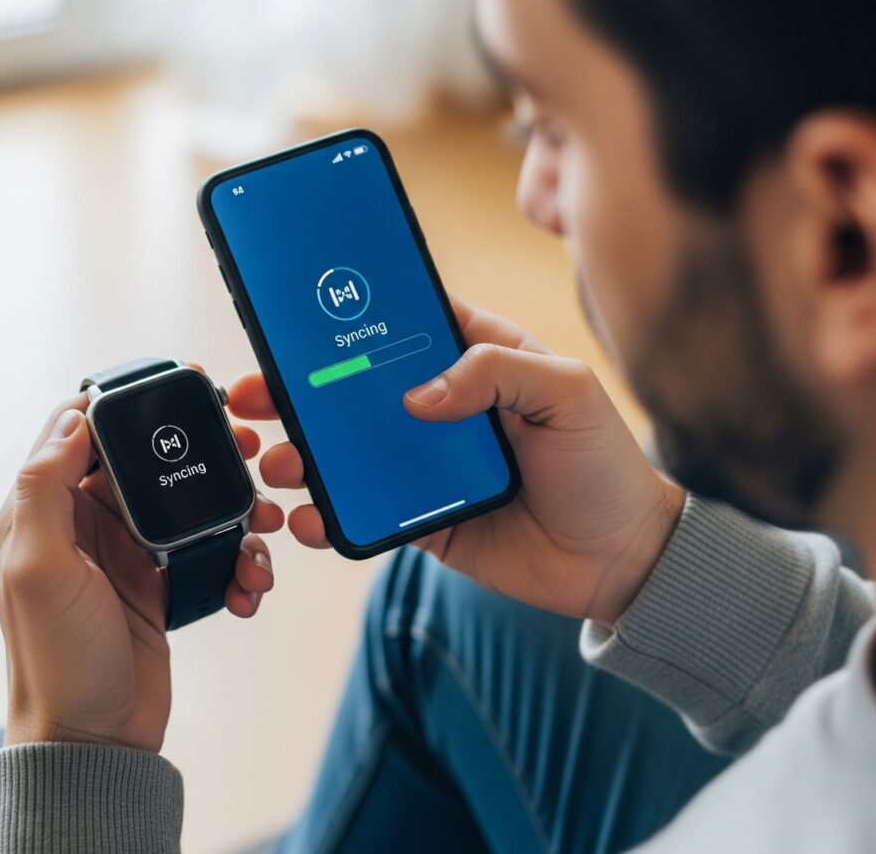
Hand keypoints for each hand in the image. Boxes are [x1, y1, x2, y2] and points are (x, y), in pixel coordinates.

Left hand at [0, 394, 282, 751]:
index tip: (179, 385)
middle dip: (203, 451)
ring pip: (193, 501)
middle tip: (247, 447)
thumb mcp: (38, 568)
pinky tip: (250, 579)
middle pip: (153, 459)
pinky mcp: (165, 581)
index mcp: (48, 509)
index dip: (127, 402)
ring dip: (235, 507)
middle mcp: (89, 522)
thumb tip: (74, 418)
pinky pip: (212, 549)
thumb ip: (44, 488)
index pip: (82, 430)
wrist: (97, 737)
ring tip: (266, 521)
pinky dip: (238, 558)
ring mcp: (132, 551)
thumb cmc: (58, 658)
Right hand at [229, 298, 682, 627]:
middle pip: (358, 388)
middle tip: (255, 394)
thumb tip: (416, 396)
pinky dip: (330, 512)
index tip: (302, 316)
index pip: (404, 325)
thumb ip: (496, 371)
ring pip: (351, 450)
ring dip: (304, 453)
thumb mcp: (567, 393)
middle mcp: (444, 406)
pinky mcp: (422, 517)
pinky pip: (365, 510)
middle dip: (301, 389)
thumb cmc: (604, 464)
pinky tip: (309, 516)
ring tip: (275, 462)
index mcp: (477, 360)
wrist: (620, 558)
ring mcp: (427, 464)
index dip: (355, 318)